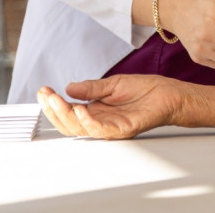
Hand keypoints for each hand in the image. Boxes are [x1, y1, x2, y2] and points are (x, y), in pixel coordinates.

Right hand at [38, 75, 214, 138]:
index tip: (43, 90)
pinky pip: (101, 130)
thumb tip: (69, 88)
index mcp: (96, 110)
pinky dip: (88, 122)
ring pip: (81, 129)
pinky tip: (80, 110)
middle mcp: (101, 121)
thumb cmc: (146, 90)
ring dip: (65, 115)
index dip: (54, 103)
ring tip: (55, 100)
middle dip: (54, 110)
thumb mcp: (113, 84)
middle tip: (44, 95)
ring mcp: (111, 127)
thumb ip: (92, 88)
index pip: (69, 112)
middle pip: (70, 124)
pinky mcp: (124, 130)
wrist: (171, 93)